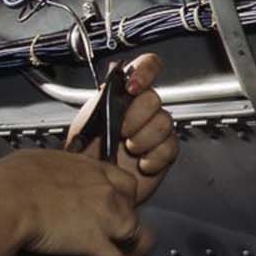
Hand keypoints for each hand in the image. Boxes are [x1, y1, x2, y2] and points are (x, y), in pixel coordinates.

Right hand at [0, 149, 154, 255]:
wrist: (6, 199)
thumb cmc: (10, 179)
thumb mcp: (37, 161)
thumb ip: (55, 171)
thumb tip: (47, 177)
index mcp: (91, 169)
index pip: (125, 182)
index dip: (122, 198)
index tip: (112, 207)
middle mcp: (105, 190)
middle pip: (133, 209)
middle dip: (125, 224)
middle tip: (112, 237)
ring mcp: (104, 217)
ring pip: (135, 236)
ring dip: (128, 250)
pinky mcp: (95, 244)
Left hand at [64, 53, 178, 206]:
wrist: (93, 187)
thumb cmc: (85, 155)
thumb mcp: (85, 123)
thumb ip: (101, 99)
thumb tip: (112, 78)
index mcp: (123, 95)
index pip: (145, 67)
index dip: (144, 72)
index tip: (133, 87)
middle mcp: (142, 109)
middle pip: (154, 97)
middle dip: (136, 115)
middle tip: (121, 130)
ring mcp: (155, 130)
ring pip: (164, 121)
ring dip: (143, 138)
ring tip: (129, 149)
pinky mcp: (165, 152)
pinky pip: (170, 147)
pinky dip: (154, 157)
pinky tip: (141, 163)